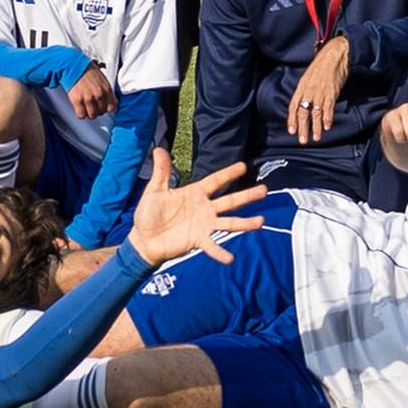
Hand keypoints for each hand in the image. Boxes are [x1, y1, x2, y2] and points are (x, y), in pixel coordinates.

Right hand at [68, 65, 117, 121]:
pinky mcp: (77, 100)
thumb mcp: (102, 78)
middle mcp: (99, 94)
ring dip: (88, 113)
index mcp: (106, 88)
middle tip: (92, 105)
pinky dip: (80, 113)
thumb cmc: (86, 69)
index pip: (112, 107)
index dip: (107, 108)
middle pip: (101, 112)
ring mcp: (88, 97)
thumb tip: (110, 100)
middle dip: (97, 110)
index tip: (103, 107)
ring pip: (92, 116)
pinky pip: (81, 115)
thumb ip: (106, 89)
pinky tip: (79, 108)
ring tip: (85, 107)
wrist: (72, 64)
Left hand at [123, 157, 266, 268]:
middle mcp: (204, 208)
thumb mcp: (155, 191)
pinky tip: (230, 258)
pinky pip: (212, 246)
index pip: (215, 181)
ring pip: (228, 222)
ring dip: (244, 223)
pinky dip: (220, 252)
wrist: (143, 239)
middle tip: (264, 190)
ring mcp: (203, 225)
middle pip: (229, 201)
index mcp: (195, 194)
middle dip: (247, 196)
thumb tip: (159, 149)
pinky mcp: (198, 241)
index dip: (228, 174)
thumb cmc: (149, 214)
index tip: (244, 166)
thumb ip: (161, 172)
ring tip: (261, 222)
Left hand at [286, 37, 352, 143]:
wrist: (334, 55)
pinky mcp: (331, 92)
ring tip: (316, 138)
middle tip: (303, 140)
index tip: (292, 131)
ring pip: (316, 113)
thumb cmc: (322, 65)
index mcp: (302, 86)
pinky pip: (328, 108)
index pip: (294, 106)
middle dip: (302, 128)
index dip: (292, 119)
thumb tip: (305, 102)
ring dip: (316, 127)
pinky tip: (327, 126)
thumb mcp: (309, 76)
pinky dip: (328, 118)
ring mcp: (320, 92)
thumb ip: (306, 90)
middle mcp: (309, 91)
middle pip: (303, 112)